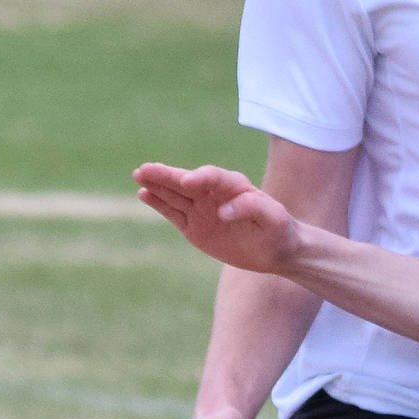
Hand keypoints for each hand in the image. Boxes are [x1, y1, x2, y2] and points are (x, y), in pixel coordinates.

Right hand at [136, 163, 298, 273]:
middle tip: (146, 169)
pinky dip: (158, 203)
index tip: (187, 182)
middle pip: (186, 181)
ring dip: (157, 184)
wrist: (277, 249)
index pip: (214, 177)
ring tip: (140, 175)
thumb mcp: (274, 218)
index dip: (201, 177)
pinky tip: (144, 193)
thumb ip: (252, 208)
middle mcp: (213, 194)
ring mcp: (201, 209)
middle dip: (167, 175)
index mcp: (234, 186)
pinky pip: (173, 212)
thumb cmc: (279, 229)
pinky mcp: (193, 226)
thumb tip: (223, 212)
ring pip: (175, 194)